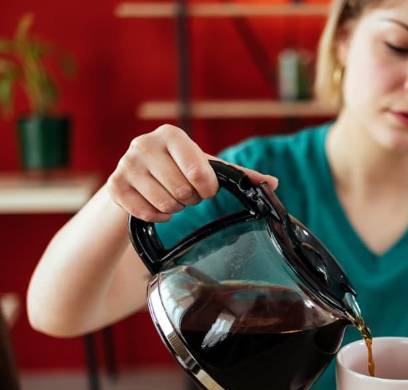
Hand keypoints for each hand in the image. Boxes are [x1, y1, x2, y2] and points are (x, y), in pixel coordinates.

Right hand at [107, 124, 277, 221]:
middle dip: (190, 199)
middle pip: (182, 191)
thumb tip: (273, 183)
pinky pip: (144, 212)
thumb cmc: (179, 168)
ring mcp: (126, 164)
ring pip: (164, 203)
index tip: (206, 188)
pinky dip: (157, 216)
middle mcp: (145, 144)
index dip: (207, 189)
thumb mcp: (206, 166)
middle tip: (187, 194)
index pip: (200, 173)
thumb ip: (239, 175)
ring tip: (173, 198)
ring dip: (175, 209)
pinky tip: (158, 207)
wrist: (136, 175)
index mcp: (172, 134)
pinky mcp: (114, 185)